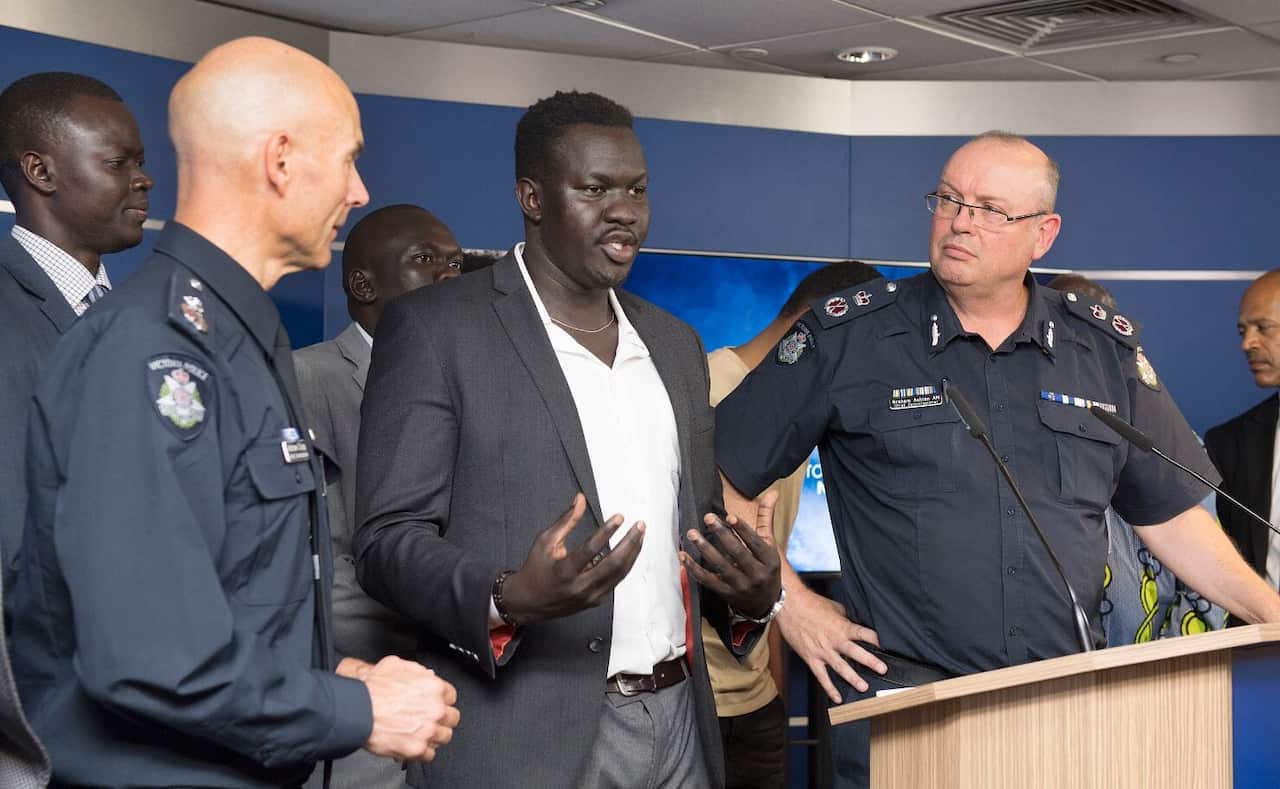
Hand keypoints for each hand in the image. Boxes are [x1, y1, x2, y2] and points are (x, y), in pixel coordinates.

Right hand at [362, 656, 460, 761]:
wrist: (357, 710)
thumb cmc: (371, 689)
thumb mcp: (396, 664)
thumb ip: (416, 670)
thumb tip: (425, 674)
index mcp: (434, 687)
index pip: (451, 696)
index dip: (442, 700)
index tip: (437, 703)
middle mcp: (435, 709)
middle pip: (452, 717)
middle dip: (443, 718)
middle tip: (431, 719)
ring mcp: (428, 730)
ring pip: (445, 737)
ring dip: (435, 735)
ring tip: (423, 733)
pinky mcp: (417, 748)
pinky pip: (430, 754)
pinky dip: (423, 752)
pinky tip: (415, 745)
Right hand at [501, 493, 644, 624]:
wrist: (530, 602)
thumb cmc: (536, 570)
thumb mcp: (545, 541)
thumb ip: (566, 520)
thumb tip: (581, 499)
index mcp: (564, 571)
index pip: (591, 549)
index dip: (607, 531)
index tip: (619, 517)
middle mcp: (580, 586)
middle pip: (613, 564)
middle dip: (630, 543)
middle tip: (639, 526)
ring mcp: (590, 596)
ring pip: (620, 573)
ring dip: (633, 552)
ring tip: (639, 535)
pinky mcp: (596, 600)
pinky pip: (617, 580)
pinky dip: (625, 564)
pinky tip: (630, 551)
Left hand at [683, 490, 781, 618]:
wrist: (766, 604)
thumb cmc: (766, 568)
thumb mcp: (770, 545)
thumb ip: (766, 518)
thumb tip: (772, 493)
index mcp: (769, 560)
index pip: (755, 542)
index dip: (742, 529)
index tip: (729, 516)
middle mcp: (757, 574)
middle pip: (738, 553)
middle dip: (721, 534)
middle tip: (707, 517)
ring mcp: (741, 586)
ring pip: (721, 566)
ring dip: (705, 549)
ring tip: (692, 534)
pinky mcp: (727, 594)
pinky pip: (708, 580)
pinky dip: (694, 569)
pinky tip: (684, 556)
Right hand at [776, 585, 885, 701]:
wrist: (790, 606)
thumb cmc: (810, 604)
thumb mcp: (833, 607)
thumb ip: (844, 617)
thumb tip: (851, 621)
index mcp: (842, 626)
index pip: (863, 634)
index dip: (876, 640)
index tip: (885, 646)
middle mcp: (834, 640)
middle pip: (856, 652)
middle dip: (871, 661)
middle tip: (882, 669)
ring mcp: (823, 651)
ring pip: (841, 667)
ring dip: (853, 678)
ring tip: (864, 687)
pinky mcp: (811, 658)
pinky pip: (822, 676)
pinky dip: (829, 688)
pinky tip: (837, 698)